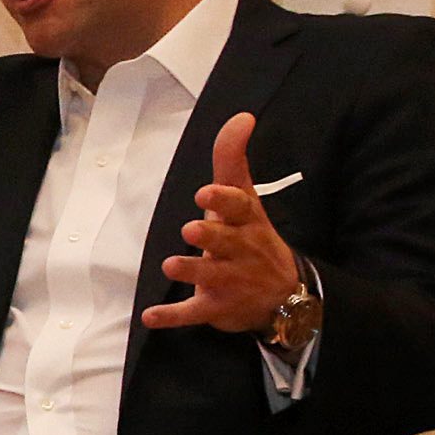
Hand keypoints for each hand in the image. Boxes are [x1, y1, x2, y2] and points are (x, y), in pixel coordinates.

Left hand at [143, 111, 301, 335]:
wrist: (286, 294)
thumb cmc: (251, 236)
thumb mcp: (244, 198)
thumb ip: (233, 159)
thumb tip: (242, 116)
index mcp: (245, 222)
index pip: (238, 207)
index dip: (223, 200)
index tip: (205, 193)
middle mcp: (239, 250)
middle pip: (224, 241)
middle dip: (209, 236)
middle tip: (190, 230)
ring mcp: (229, 281)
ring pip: (208, 276)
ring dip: (190, 271)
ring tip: (170, 266)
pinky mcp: (216, 307)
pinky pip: (192, 313)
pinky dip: (171, 317)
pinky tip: (149, 317)